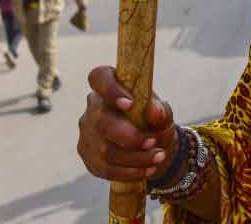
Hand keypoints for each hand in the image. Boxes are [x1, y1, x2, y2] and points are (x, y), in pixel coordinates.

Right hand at [78, 66, 177, 181]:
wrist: (154, 145)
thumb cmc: (155, 121)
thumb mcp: (164, 114)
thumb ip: (160, 110)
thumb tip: (153, 110)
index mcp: (109, 88)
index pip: (99, 78)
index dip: (110, 90)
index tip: (130, 104)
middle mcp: (93, 108)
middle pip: (101, 121)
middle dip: (130, 136)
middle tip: (154, 142)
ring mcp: (87, 133)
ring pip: (105, 149)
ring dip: (135, 158)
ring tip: (159, 157)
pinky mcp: (87, 155)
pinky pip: (104, 168)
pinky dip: (128, 171)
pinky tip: (147, 170)